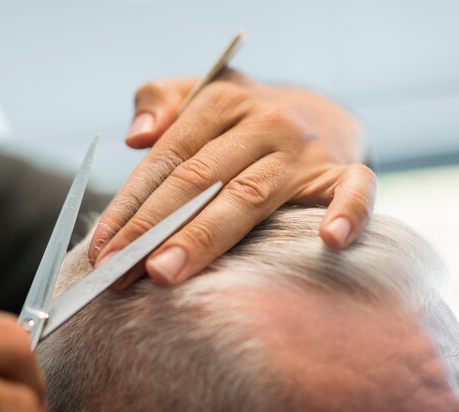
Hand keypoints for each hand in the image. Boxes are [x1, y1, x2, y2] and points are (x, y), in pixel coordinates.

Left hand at [89, 69, 375, 286]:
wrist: (318, 109)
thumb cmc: (243, 114)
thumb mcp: (200, 92)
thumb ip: (160, 101)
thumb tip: (134, 137)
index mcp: (220, 103)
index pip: (167, 160)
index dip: (131, 205)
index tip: (103, 246)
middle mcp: (262, 124)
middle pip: (200, 181)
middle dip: (155, 228)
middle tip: (121, 270)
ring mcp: (304, 150)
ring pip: (249, 196)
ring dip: (205, 237)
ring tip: (166, 273)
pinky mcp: (343, 170)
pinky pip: (354, 190)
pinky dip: (347, 213)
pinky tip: (329, 240)